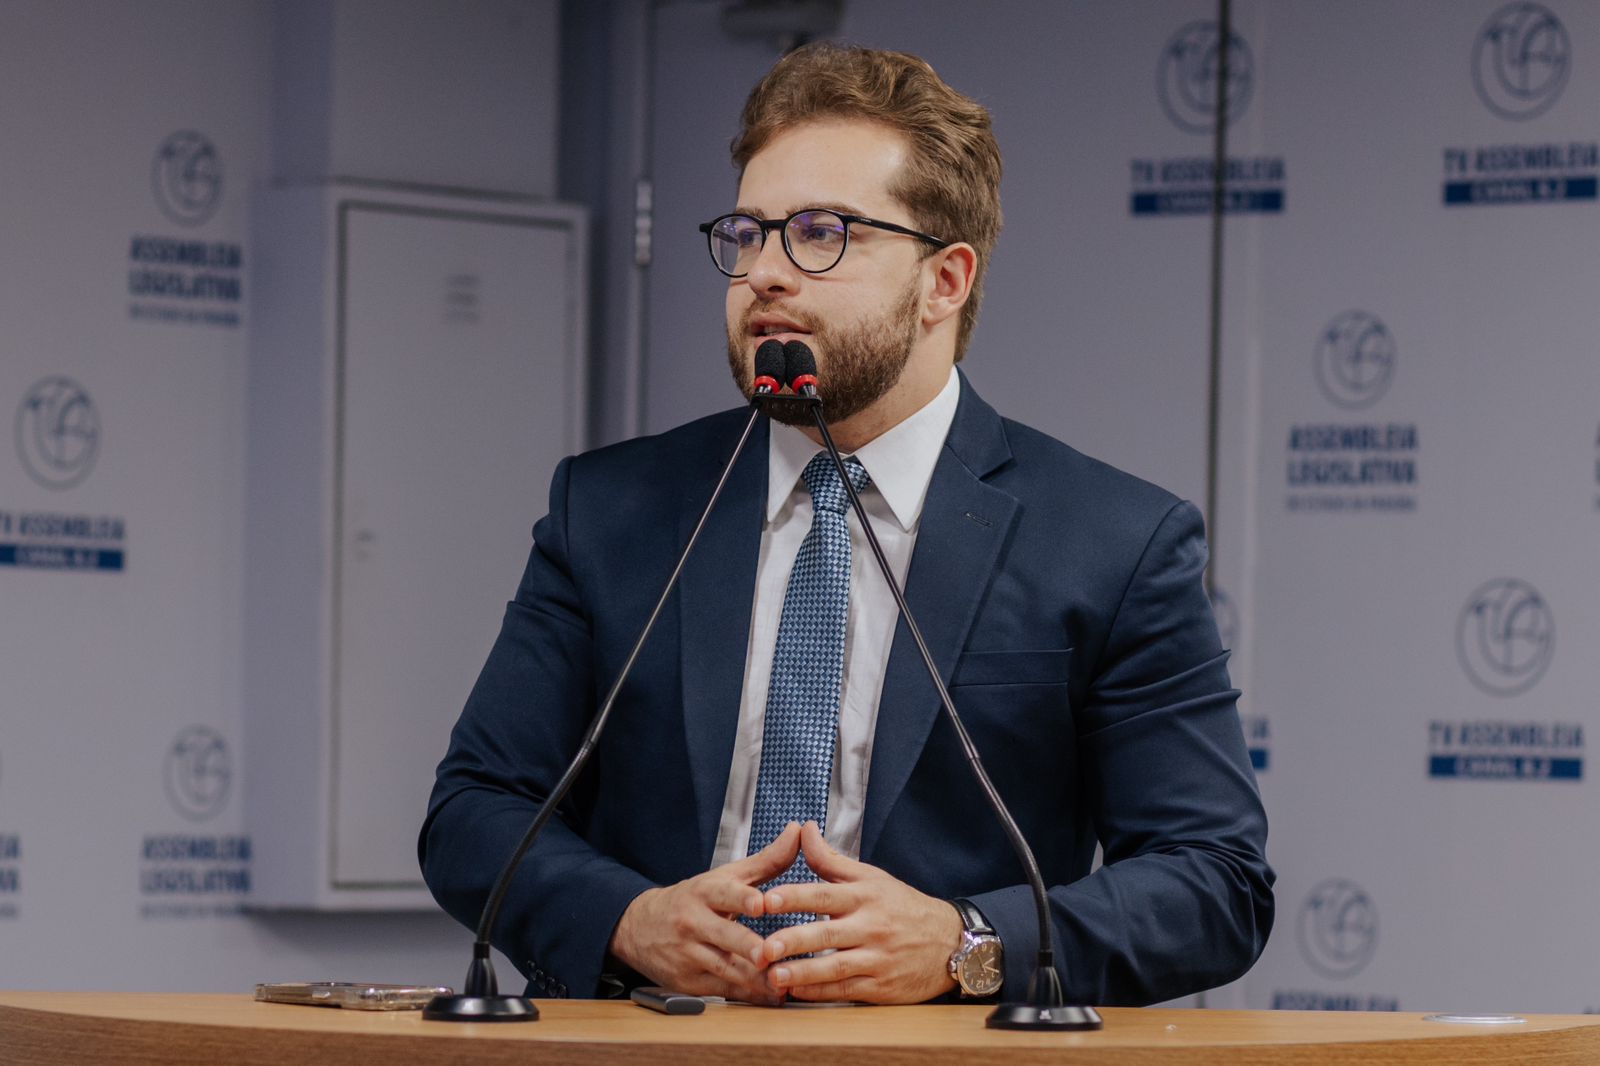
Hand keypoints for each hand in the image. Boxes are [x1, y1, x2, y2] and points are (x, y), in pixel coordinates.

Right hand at [606, 822, 800, 1004]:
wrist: (639, 927)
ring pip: (723, 968)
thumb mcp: (724, 876)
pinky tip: (769, 996)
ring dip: (753, 978)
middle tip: (769, 954)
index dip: (742, 898)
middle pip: (723, 935)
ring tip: (781, 984)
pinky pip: (721, 990)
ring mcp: (689, 954)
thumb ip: (766, 859)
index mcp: (705, 892)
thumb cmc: (693, 899)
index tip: (761, 903)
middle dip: (747, 946)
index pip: (724, 894)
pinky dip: (746, 995)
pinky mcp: (688, 981)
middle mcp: (694, 922)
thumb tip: (798, 831)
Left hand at [759, 821, 962, 1003]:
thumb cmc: (903, 906)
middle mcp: (871, 926)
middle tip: (762, 947)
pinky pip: (846, 990)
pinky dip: (820, 992)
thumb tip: (803, 829)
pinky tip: (796, 992)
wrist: (950, 941)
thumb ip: (831, 859)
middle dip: (792, 940)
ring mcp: (877, 959)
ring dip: (802, 973)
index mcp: (865, 896)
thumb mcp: (872, 877)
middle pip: (827, 934)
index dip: (794, 897)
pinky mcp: (881, 987)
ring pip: (835, 967)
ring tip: (772, 976)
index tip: (765, 900)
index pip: (824, 894)